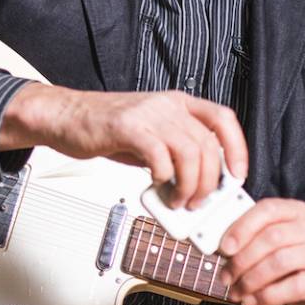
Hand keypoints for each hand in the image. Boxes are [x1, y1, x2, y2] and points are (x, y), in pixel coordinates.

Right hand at [0, 84, 246, 208]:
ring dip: (190, 185)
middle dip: (209, 181)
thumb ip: (174, 154)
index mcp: (179, 103)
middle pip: (208, 144)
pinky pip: (159, 156)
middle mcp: (168, 104)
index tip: (237, 174)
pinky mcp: (128, 127)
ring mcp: (149, 114)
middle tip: (199, 201)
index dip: (237, 147)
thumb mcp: (151, 135)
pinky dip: (164, 176)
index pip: (222, 119)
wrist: (67, 116)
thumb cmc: (108, 128)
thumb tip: (198, 185)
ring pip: (190, 152)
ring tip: (179, 200)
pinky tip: (157, 184)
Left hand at [219, 198, 304, 304]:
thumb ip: (251, 239)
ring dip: (252, 280)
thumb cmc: (292, 263)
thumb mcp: (273, 245)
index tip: (224, 247)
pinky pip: (293, 287)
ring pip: (280, 261)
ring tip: (238, 292)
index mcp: (296, 211)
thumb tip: (222, 246)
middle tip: (226, 276)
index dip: (243, 227)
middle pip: (272, 237)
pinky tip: (254, 301)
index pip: (268, 209)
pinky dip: (267, 296)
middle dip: (243, 259)